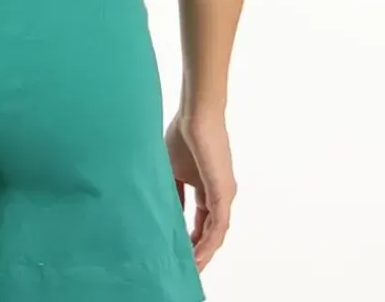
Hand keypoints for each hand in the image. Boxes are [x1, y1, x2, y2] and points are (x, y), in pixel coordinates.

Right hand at [165, 110, 235, 271]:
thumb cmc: (184, 134)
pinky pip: (217, 227)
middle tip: (183, 267)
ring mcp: (223, 195)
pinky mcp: (223, 193)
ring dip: (203, 253)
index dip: (189, 238)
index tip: (176, 251)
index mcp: (206, 189)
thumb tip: (161, 210)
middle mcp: (219, 195)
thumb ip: (171, 190)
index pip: (200, 221)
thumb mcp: (172, 169)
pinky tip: (196, 256)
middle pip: (209, 231)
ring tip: (190, 268)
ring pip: (215, 234)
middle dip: (197, 251)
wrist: (197, 114)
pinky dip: (207, 243)